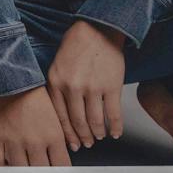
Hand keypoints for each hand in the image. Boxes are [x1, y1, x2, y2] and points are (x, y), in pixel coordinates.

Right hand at [0, 87, 72, 166]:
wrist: (9, 77)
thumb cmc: (33, 92)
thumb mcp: (54, 112)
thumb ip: (61, 133)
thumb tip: (70, 149)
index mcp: (53, 136)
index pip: (61, 166)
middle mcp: (35, 142)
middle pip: (40, 171)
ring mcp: (14, 141)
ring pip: (19, 169)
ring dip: (21, 172)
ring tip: (23, 172)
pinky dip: (1, 165)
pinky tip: (5, 164)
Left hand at [46, 20, 126, 148]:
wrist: (98, 29)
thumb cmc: (77, 46)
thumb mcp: (57, 67)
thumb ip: (57, 88)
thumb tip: (62, 114)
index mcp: (56, 83)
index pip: (60, 117)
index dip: (67, 134)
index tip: (72, 143)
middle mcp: (72, 88)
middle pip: (77, 122)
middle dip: (83, 137)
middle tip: (87, 144)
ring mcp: (92, 88)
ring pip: (95, 121)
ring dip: (98, 133)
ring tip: (100, 137)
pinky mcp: (111, 86)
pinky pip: (113, 114)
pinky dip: (115, 127)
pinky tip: (116, 132)